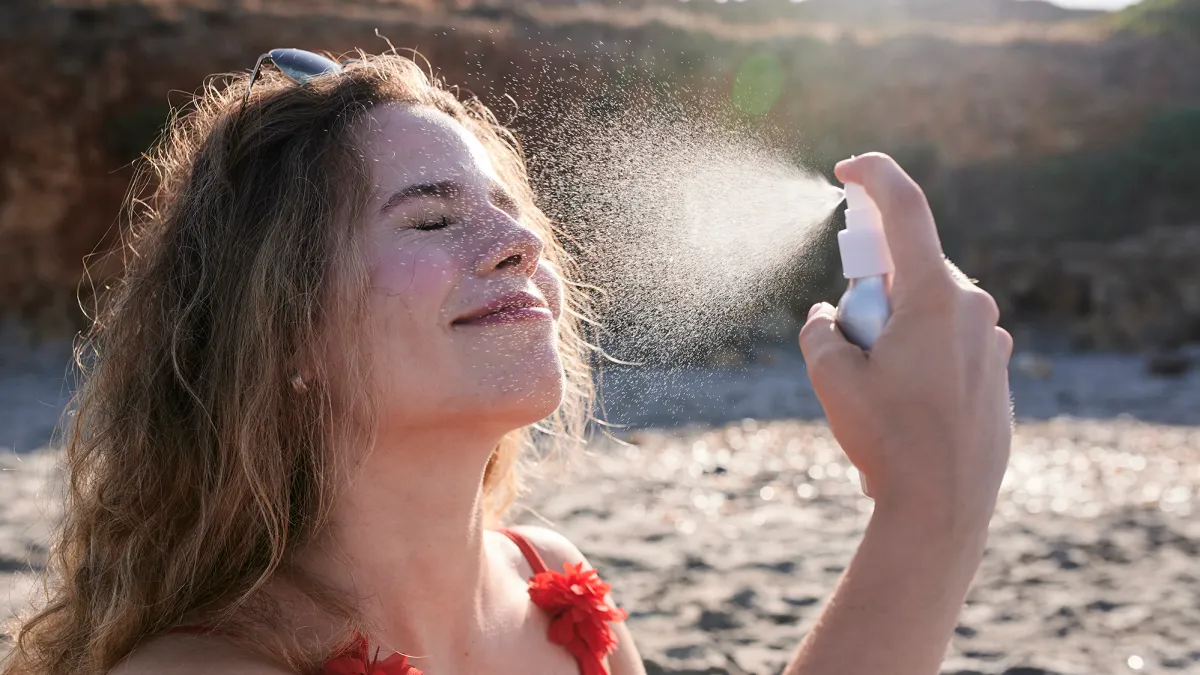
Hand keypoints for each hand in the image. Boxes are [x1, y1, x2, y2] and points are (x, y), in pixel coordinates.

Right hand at [799, 153, 1012, 535]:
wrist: (943, 511)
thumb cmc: (888, 441)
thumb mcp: (832, 378)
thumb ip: (820, 330)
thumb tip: (829, 315)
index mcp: (934, 297)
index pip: (907, 209)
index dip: (875, 176)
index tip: (847, 168)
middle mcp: (974, 310)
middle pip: (909, 270)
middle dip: (870, 289)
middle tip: (848, 338)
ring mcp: (992, 344)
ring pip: (928, 310)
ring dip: (894, 328)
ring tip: (877, 390)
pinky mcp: (997, 374)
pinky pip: (949, 343)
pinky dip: (918, 355)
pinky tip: (905, 408)